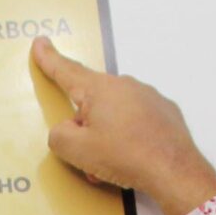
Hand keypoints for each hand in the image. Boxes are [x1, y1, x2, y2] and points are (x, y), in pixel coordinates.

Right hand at [33, 38, 215, 214]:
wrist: (174, 170)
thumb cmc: (126, 156)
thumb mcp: (77, 151)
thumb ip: (59, 136)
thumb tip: (66, 129)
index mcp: (99, 89)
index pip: (67, 71)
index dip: (50, 59)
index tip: (41, 43)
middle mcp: (125, 86)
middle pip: (92, 103)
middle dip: (86, 128)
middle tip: (91, 156)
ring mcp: (148, 97)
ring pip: (116, 115)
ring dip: (108, 137)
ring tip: (114, 165)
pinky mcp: (165, 112)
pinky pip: (138, 121)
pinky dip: (131, 138)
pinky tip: (136, 158)